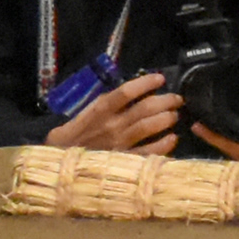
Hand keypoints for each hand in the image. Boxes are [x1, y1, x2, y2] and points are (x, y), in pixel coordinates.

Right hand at [48, 70, 177, 154]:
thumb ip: (108, 104)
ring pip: (150, 127)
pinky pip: (150, 151)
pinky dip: (165, 144)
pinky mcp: (126, 159)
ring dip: (167, 118)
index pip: (126, 91)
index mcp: (100, 109)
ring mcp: (121, 142)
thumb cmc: (76, 133)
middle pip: (145, 108)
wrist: (62, 159)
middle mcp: (112, 124)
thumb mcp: (87, 112)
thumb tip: (134, 93)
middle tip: (177, 99)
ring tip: (174, 115)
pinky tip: (173, 138)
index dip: (145, 83)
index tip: (160, 79)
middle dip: (166, 101)